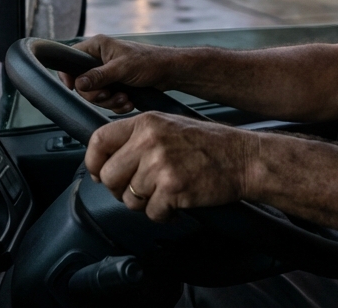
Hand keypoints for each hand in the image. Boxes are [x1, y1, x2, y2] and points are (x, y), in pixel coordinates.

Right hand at [63, 34, 177, 113]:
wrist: (168, 72)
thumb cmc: (149, 61)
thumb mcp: (121, 68)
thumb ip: (99, 76)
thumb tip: (78, 83)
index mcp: (97, 47)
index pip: (71, 59)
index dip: (68, 74)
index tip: (73, 88)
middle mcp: (99, 60)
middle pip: (82, 83)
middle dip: (97, 94)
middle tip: (109, 95)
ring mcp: (106, 74)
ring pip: (95, 94)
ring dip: (109, 101)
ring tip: (124, 98)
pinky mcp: (114, 85)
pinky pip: (107, 100)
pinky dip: (117, 104)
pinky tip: (128, 101)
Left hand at [85, 112, 256, 222]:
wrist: (244, 158)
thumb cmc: (209, 144)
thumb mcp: (168, 125)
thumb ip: (137, 138)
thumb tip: (105, 160)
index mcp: (145, 122)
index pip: (99, 140)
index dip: (93, 162)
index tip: (98, 173)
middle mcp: (149, 141)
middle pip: (108, 176)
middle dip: (120, 190)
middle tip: (139, 191)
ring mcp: (161, 165)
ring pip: (129, 199)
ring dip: (146, 203)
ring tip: (165, 193)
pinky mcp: (173, 189)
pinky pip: (152, 213)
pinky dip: (164, 214)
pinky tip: (177, 203)